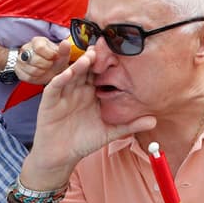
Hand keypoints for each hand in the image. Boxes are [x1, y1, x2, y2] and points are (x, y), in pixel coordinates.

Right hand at [16, 37, 73, 85]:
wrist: (50, 71)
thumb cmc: (56, 61)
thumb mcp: (63, 55)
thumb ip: (65, 49)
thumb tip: (65, 42)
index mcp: (37, 41)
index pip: (40, 48)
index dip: (49, 55)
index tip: (54, 57)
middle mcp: (26, 48)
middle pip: (35, 60)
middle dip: (46, 65)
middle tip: (50, 65)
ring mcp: (20, 59)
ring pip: (31, 69)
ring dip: (42, 72)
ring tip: (45, 69)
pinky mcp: (18, 70)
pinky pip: (27, 77)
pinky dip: (36, 78)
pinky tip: (40, 74)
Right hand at [23, 43, 155, 188]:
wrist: (61, 157)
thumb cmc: (84, 141)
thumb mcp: (110, 132)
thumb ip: (130, 125)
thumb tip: (154, 121)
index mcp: (92, 92)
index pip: (100, 72)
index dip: (107, 61)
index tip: (118, 50)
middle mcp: (77, 89)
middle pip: (84, 68)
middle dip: (92, 56)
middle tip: (103, 45)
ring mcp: (63, 94)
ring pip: (69, 73)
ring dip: (77, 64)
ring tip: (88, 56)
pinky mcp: (49, 103)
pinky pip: (53, 88)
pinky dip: (59, 79)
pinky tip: (67, 74)